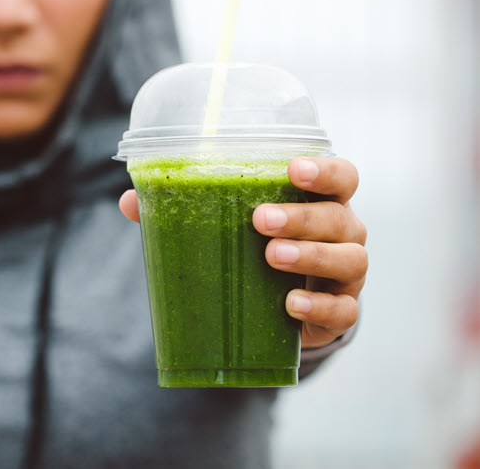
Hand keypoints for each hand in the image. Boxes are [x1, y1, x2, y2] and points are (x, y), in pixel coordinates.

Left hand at [118, 156, 366, 348]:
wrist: (287, 309)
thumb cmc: (258, 249)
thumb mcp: (229, 227)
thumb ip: (185, 210)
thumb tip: (130, 201)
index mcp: (320, 201)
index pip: (340, 177)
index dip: (324, 170)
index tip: (293, 168)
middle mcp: (343, 231)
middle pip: (339, 216)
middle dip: (301, 216)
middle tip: (260, 219)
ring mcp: (347, 272)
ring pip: (349, 259)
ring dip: (310, 255)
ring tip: (270, 257)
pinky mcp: (342, 310)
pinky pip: (344, 310)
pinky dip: (319, 306)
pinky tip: (290, 304)